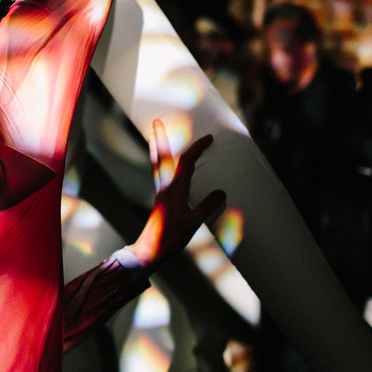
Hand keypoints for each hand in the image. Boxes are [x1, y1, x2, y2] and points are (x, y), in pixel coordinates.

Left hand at [129, 122, 225, 268]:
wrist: (150, 250)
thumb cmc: (170, 237)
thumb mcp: (192, 223)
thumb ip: (206, 207)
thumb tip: (222, 191)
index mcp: (174, 189)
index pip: (186, 162)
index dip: (197, 148)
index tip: (208, 138)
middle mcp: (165, 187)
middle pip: (162, 156)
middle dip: (161, 138)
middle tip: (156, 121)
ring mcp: (160, 192)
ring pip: (156, 164)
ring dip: (156, 148)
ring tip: (153, 135)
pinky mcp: (159, 200)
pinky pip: (158, 174)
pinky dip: (159, 163)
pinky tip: (160, 165)